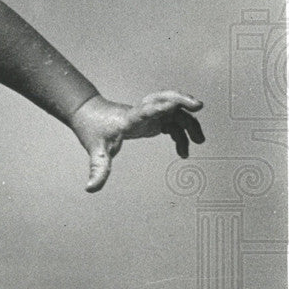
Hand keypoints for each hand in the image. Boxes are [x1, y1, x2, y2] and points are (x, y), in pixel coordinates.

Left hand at [70, 92, 204, 192]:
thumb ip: (98, 169)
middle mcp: (141, 113)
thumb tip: (90, 188)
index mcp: (128, 119)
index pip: (143, 112)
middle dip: (182, 100)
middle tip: (198, 106)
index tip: (172, 104)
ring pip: (173, 112)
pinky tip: (183, 150)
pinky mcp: (152, 119)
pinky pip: (172, 123)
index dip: (157, 108)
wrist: (89, 114)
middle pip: (165, 100)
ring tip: (199, 141)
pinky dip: (180, 134)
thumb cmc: (93, 129)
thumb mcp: (96, 151)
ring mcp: (148, 114)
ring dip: (188, 122)